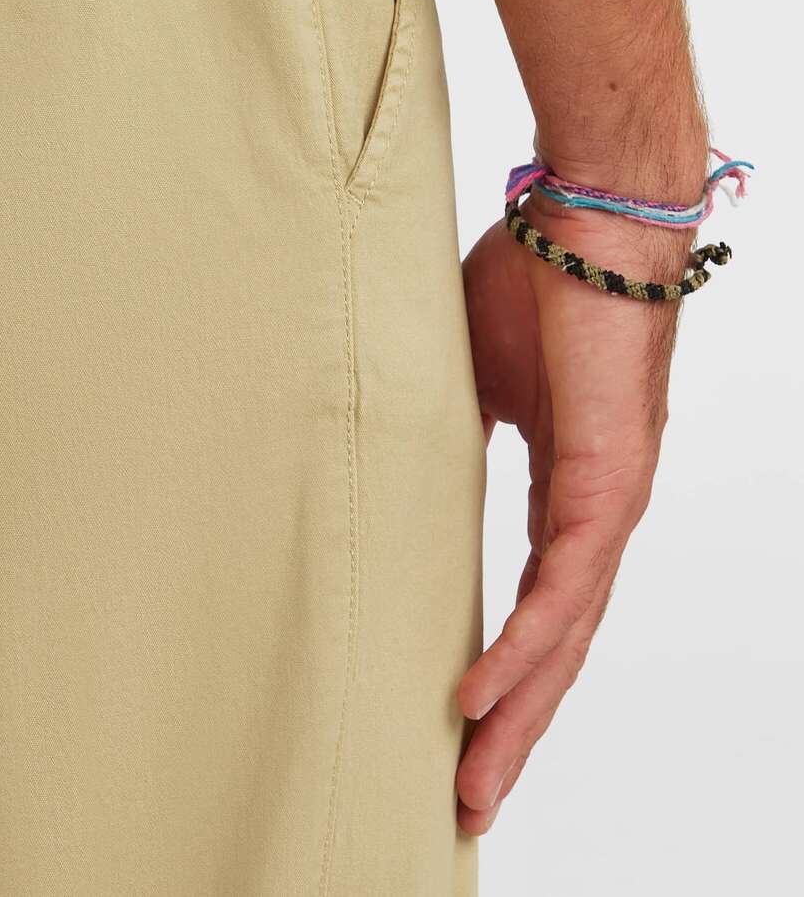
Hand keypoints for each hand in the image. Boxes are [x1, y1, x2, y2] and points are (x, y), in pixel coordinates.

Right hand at [454, 189, 692, 833]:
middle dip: (513, 725)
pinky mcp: (606, 480)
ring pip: (566, 635)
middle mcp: (596, 510)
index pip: (537, 602)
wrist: (589, 215)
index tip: (458, 721)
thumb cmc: (535, 276)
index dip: (505, 668)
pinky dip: (525, 644)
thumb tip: (402, 455)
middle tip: (467, 795)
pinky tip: (481, 694)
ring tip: (470, 777)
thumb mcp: (475, 373)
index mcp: (566, 485)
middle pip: (558, 644)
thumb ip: (456, 428)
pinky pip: (561, 584)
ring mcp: (607, 500)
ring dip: (517, 711)